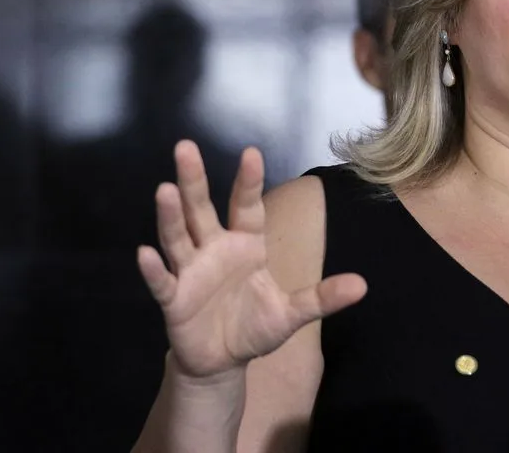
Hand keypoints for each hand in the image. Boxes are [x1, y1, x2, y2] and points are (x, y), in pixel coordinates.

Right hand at [137, 140, 366, 378]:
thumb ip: (322, 297)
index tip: (251, 152)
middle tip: (185, 147)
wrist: (222, 361)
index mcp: (246, 244)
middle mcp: (214, 249)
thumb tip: (363, 285)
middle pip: (202, 208)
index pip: (247, 206)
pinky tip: (145, 253)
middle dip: (194, 180)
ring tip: (165, 189)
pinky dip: (153, 269)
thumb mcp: (293, 314)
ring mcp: (191, 272)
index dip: (248, 181)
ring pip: (178, 237)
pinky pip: (162, 282)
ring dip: (171, 215)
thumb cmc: (254, 327)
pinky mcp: (174, 299)